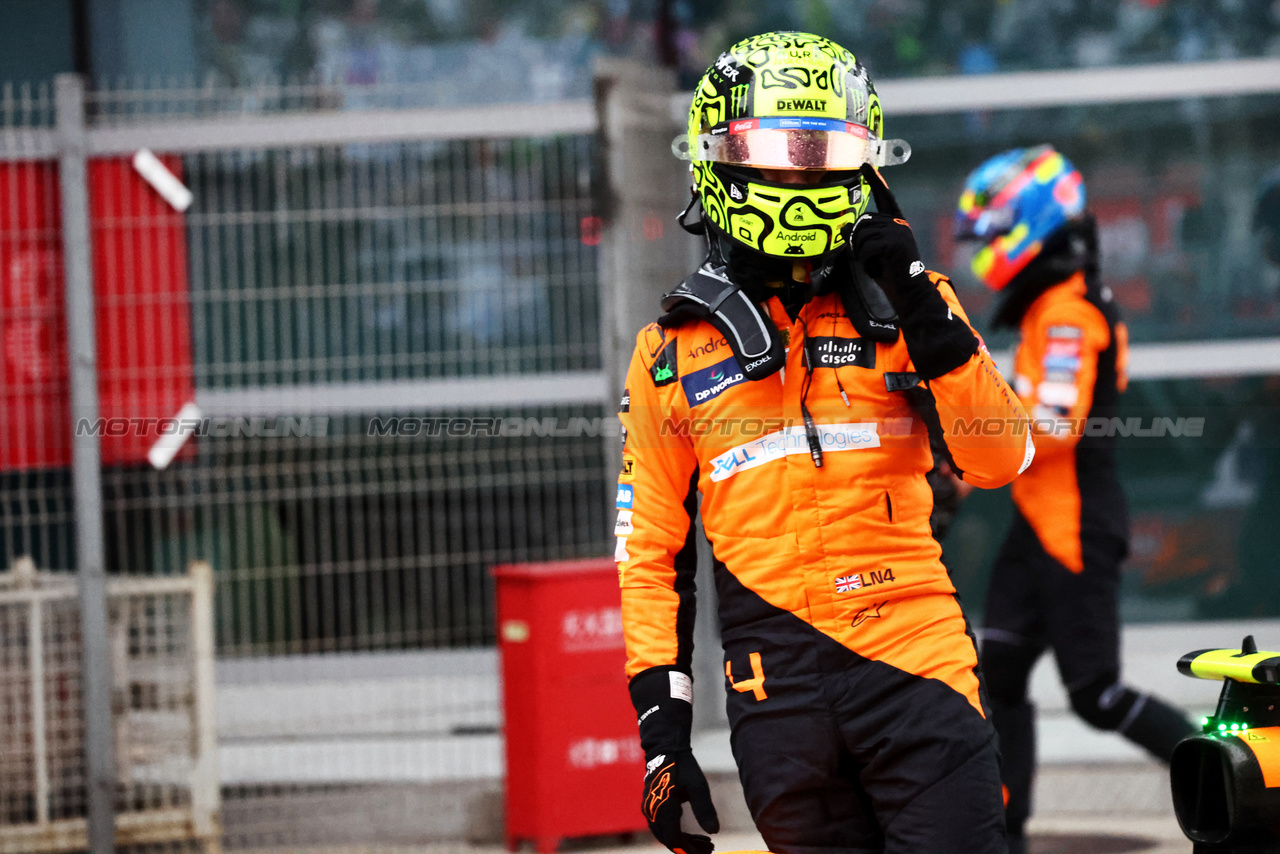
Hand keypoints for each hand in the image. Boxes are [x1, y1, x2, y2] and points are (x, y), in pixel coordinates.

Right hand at [642, 749, 718, 853]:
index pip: (674, 838)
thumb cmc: (683, 766)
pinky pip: (663, 827)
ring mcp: (649, 809)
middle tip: (711, 849)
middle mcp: (652, 811)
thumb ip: (705, 809)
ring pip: (665, 835)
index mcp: (663, 807)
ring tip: (706, 843)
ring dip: (684, 842)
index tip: (706, 852)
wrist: (665, 750)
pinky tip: (693, 833)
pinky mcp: (651, 807)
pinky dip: (677, 833)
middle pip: (669, 840)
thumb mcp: (698, 786)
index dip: (689, 850)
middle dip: (689, 848)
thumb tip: (715, 832)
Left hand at [844, 164, 928, 312]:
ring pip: (861, 236)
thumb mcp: (873, 251)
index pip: (885, 197)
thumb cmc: (890, 272)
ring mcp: (898, 231)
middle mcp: (898, 222)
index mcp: (896, 222)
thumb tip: (845, 226)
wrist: (909, 291)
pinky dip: (866, 262)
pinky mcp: (894, 242)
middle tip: (870, 260)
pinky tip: (879, 268)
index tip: (866, 165)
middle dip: (857, 244)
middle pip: (862, 223)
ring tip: (876, 264)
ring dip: (861, 255)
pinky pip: (865, 248)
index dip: (876, 181)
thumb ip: (862, 237)